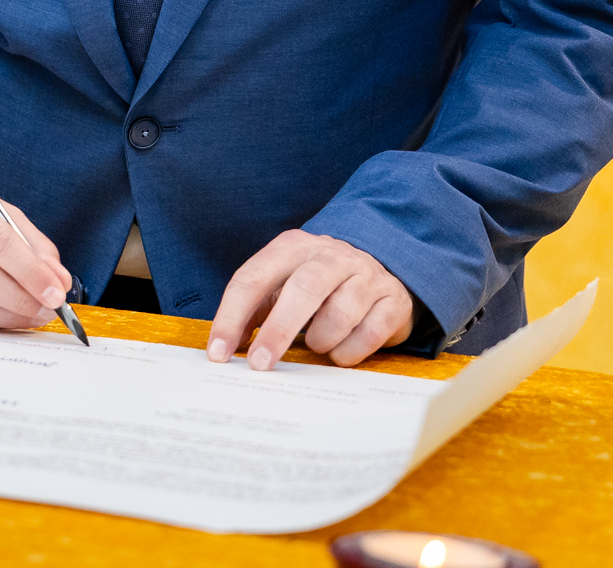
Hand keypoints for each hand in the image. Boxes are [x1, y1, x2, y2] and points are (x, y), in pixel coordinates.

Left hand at [207, 231, 413, 368]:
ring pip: (339, 315)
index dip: (231, 317)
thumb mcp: (281, 286)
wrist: (378, 270)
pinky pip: (369, 334)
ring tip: (317, 344)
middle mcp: (331, 255)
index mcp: (292, 247)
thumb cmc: (318, 287)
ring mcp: (367, 274)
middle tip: (260, 365)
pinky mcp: (394, 298)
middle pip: (302, 290)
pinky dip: (349, 352)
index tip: (218, 354)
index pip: (253, 278)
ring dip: (321, 341)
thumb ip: (253, 311)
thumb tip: (225, 349)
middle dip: (278, 331)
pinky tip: (341, 349)